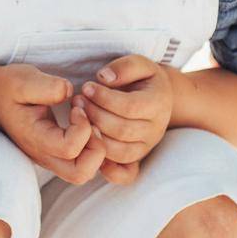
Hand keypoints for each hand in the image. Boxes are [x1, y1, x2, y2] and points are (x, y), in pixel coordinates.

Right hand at [0, 63, 105, 184]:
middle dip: (96, 147)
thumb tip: (70, 93)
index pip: (69, 148)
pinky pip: (85, 164)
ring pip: (85, 172)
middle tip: (91, 121)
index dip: (82, 126)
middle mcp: (44, 156)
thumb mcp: (23, 80)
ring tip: (89, 121)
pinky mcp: (59, 156)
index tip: (77, 105)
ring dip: (96, 148)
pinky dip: (94, 148)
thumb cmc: (10, 89)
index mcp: (35, 139)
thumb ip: (47, 86)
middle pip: (81, 174)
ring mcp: (52, 159)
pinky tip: (87, 124)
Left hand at [73, 56, 174, 185]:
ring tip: (79, 119)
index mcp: (159, 103)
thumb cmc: (142, 79)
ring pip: (119, 152)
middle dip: (95, 116)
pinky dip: (107, 169)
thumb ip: (124, 67)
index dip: (104, 98)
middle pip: (122, 130)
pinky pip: (125, 173)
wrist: (157, 98)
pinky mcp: (138, 160)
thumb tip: (104, 78)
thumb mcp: (139, 64)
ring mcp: (147, 147)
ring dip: (94, 137)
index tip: (86, 87)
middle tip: (77, 102)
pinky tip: (91, 149)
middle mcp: (156, 129)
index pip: (129, 107)